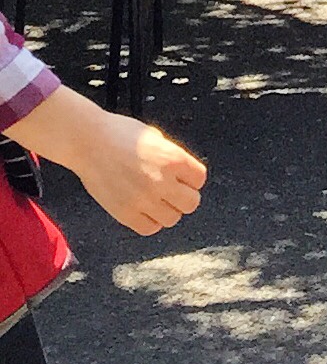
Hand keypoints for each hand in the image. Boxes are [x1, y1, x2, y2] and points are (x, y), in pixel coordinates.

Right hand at [75, 117, 207, 234]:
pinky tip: (144, 211)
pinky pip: (149, 228)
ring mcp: (143, 199)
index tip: (184, 178)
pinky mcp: (124, 213)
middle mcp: (162, 181)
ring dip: (168, 211)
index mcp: (173, 158)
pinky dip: (150, 222)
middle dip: (184, 197)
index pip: (199, 179)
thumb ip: (172, 157)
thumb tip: (181, 172)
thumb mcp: (156, 138)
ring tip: (157, 201)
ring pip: (172, 219)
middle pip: (191, 203)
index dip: (192, 178)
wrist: (89, 142)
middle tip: (174, 192)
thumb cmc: (120, 134)